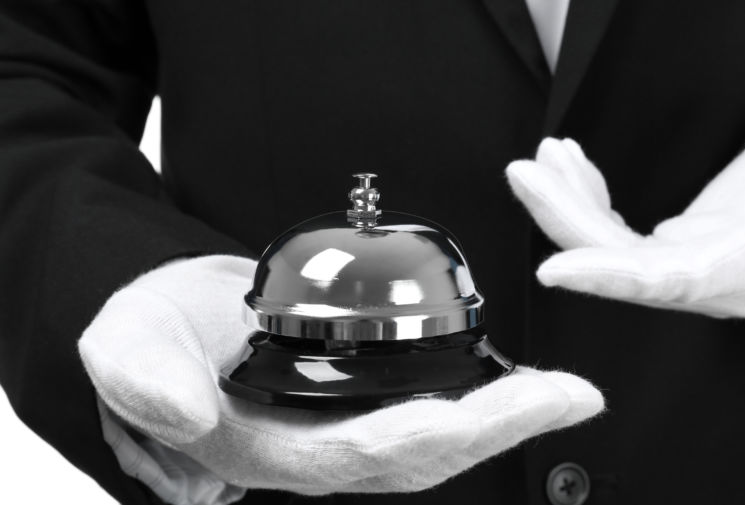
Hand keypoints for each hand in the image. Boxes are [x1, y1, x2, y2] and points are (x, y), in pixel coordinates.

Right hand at [79, 256, 602, 494]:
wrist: (163, 326)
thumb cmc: (151, 334)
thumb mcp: (128, 345)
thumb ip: (146, 378)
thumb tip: (188, 414)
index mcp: (273, 449)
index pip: (374, 453)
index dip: (452, 434)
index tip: (526, 404)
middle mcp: (317, 452)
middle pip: (424, 455)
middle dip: (504, 429)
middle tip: (575, 397)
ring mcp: (339, 432)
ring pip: (433, 440)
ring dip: (502, 420)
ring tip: (565, 395)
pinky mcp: (353, 405)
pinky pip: (424, 412)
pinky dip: (474, 400)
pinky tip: (514, 383)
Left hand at [506, 96, 744, 317]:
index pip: (672, 284)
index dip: (609, 278)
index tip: (554, 267)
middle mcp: (717, 282)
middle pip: (625, 268)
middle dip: (567, 222)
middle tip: (524, 173)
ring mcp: (695, 267)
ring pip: (612, 252)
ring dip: (567, 207)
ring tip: (537, 162)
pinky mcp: (679, 248)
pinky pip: (619, 236)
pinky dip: (587, 201)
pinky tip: (569, 167)